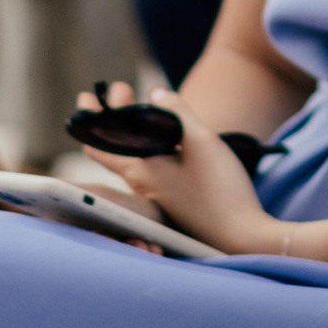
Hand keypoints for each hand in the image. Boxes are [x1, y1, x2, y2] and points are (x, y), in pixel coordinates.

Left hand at [77, 83, 283, 256]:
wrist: (241, 237)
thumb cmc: (220, 190)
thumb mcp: (201, 141)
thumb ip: (178, 113)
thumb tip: (155, 94)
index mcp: (140, 171)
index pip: (98, 145)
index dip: (90, 119)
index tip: (87, 97)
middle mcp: (142, 185)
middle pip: (115, 147)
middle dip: (114, 116)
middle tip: (121, 90)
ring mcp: (158, 194)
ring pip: (133, 157)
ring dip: (133, 129)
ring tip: (144, 106)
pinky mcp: (173, 199)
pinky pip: (150, 167)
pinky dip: (148, 144)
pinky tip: (166, 136)